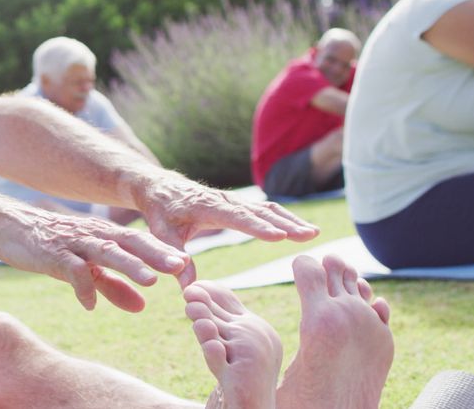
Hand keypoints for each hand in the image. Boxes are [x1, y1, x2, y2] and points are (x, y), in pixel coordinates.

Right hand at [0, 206, 190, 312]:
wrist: (9, 225)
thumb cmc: (51, 245)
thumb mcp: (85, 267)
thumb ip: (113, 285)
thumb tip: (143, 306)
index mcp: (104, 235)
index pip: (140, 241)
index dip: (163, 252)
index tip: (190, 266)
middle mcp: (93, 235)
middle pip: (129, 243)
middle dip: (156, 254)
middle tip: (181, 266)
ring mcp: (72, 242)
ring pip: (106, 252)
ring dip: (129, 266)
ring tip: (151, 282)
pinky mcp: (51, 253)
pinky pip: (70, 269)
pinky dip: (82, 286)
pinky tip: (91, 305)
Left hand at [140, 180, 319, 286]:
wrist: (161, 187)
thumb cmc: (160, 212)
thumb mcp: (160, 233)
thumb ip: (173, 256)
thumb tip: (187, 287)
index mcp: (204, 206)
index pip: (235, 217)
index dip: (257, 227)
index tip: (279, 236)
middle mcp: (223, 200)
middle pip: (258, 211)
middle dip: (284, 223)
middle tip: (308, 236)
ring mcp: (234, 200)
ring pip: (266, 208)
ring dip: (290, 220)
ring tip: (313, 233)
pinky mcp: (239, 204)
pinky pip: (265, 209)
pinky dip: (285, 217)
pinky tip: (301, 229)